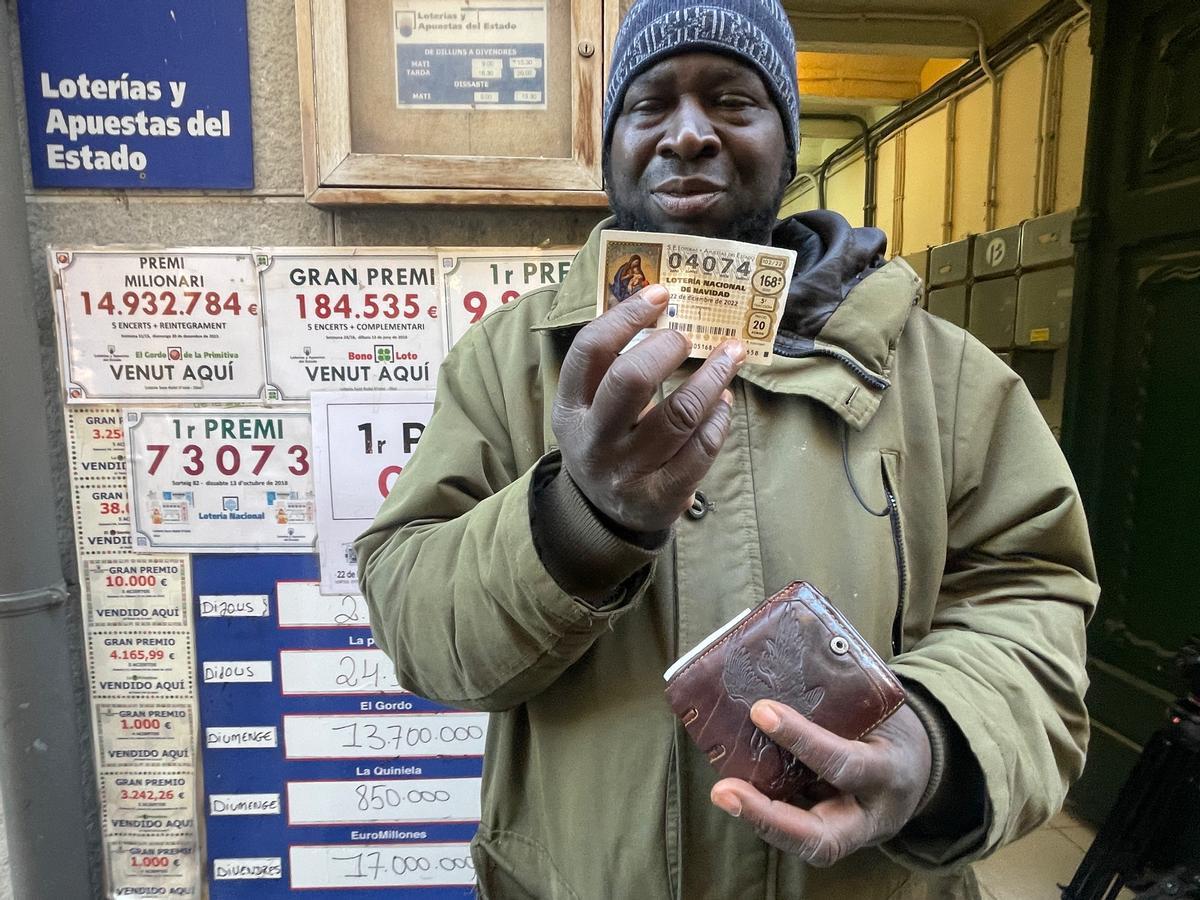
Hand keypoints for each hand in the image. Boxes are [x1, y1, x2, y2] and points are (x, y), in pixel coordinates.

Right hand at [552, 283, 745, 532]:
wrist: (600, 514)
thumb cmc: (604, 440)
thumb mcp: (588, 406)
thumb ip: (611, 365)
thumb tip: (658, 304)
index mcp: (569, 407)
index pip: (591, 350)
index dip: (626, 315)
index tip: (659, 294)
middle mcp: (592, 440)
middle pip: (630, 379)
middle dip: (667, 348)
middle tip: (686, 337)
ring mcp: (625, 471)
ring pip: (678, 415)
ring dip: (711, 378)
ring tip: (729, 357)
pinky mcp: (658, 497)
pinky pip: (699, 451)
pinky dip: (719, 420)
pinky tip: (723, 402)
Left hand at [710, 699, 931, 866]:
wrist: (919, 767)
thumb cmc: (891, 730)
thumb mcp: (880, 711)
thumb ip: (840, 699)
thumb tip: (784, 654)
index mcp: (889, 773)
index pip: (845, 764)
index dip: (803, 740)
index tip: (762, 711)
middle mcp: (872, 815)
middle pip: (823, 839)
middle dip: (769, 817)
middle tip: (723, 790)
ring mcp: (854, 834)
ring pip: (805, 843)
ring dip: (759, 819)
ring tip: (723, 791)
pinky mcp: (834, 836)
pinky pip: (798, 828)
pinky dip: (767, 811)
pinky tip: (739, 788)